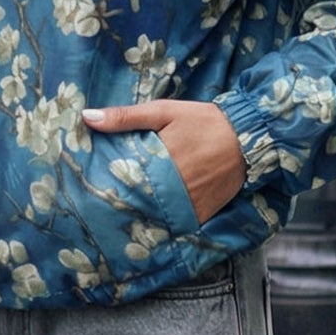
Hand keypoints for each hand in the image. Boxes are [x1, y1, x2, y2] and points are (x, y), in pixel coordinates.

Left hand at [82, 100, 244, 225]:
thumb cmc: (203, 121)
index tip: (88, 189)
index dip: (105, 184)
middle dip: (118, 202)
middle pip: (136, 200)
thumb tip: (87, 118)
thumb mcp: (164, 111)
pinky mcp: (202, 212)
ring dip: (138, 215)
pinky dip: (163, 223)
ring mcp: (190, 201)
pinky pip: (177, 224)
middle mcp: (175, 183)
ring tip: (116, 218)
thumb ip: (126, 116)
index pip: (123, 177)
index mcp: (161, 157)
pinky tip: (148, 222)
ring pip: (154, 215)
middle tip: (95, 207)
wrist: (248, 137)